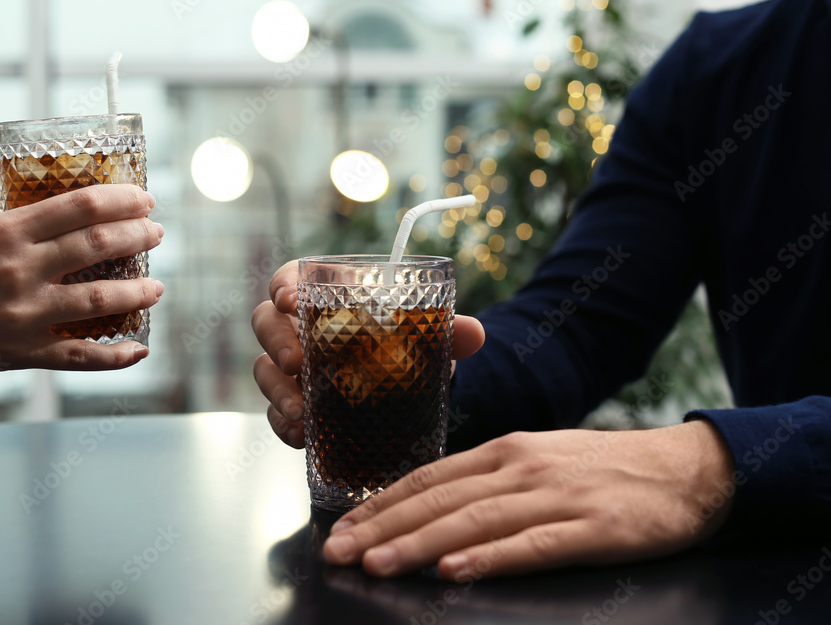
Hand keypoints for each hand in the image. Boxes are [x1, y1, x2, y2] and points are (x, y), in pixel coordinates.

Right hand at [251, 260, 485, 447]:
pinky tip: (302, 436)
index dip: (283, 286)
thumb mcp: (425, 338)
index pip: (289, 279)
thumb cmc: (404, 346)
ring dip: (277, 391)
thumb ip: (447, 332)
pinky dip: (284, 425)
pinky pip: (275, 414)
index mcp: (323, 297)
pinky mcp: (293, 405)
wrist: (407, 390)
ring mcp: (290, 369)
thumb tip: (474, 333)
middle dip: (275, 342)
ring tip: (301, 413)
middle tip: (294, 361)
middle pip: (266, 323)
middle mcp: (298, 328)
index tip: (290, 299)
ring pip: (264, 371)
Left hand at [322, 420, 734, 578]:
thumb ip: (486, 482)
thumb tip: (429, 508)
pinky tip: (456, 570)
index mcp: (503, 452)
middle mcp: (520, 468)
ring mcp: (555, 497)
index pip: (427, 478)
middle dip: (383, 527)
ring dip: (420, 543)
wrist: (683, 468)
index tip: (341, 529)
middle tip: (338, 552)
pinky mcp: (592, 528)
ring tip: (379, 564)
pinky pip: (533, 544)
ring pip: (475, 520)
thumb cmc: (600, 470)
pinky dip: (491, 557)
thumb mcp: (536, 462)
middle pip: (440, 499)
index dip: (380, 504)